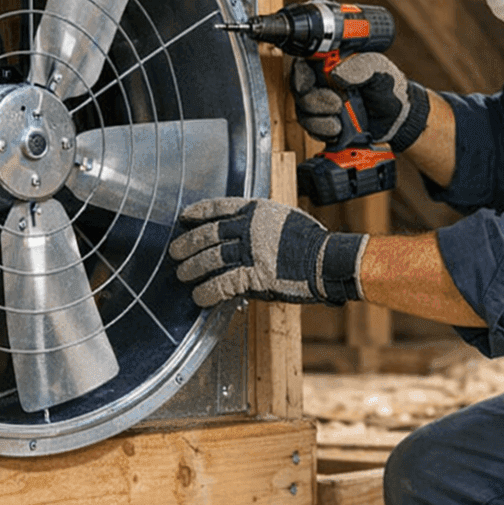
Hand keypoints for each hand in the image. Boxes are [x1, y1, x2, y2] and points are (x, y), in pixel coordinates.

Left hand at [169, 197, 366, 307]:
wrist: (328, 260)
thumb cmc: (311, 242)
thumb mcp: (284, 220)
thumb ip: (261, 225)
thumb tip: (241, 234)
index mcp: (257, 211)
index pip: (219, 207)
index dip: (199, 212)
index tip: (185, 217)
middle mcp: (250, 228)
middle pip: (209, 235)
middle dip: (188, 243)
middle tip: (175, 251)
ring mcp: (251, 252)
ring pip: (210, 259)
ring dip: (192, 268)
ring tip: (182, 274)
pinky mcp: (255, 276)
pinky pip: (222, 284)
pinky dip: (208, 291)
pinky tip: (199, 296)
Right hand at [290, 54, 430, 150]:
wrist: (399, 119)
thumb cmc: (390, 88)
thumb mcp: (379, 70)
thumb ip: (361, 67)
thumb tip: (337, 73)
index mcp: (333, 63)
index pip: (305, 64)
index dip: (300, 74)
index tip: (306, 84)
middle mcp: (323, 83)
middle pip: (300, 90)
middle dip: (313, 101)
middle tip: (336, 105)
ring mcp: (323, 104)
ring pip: (303, 112)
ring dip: (318, 120)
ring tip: (339, 124)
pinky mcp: (325, 123)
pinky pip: (312, 129)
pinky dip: (323, 132)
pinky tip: (338, 131)